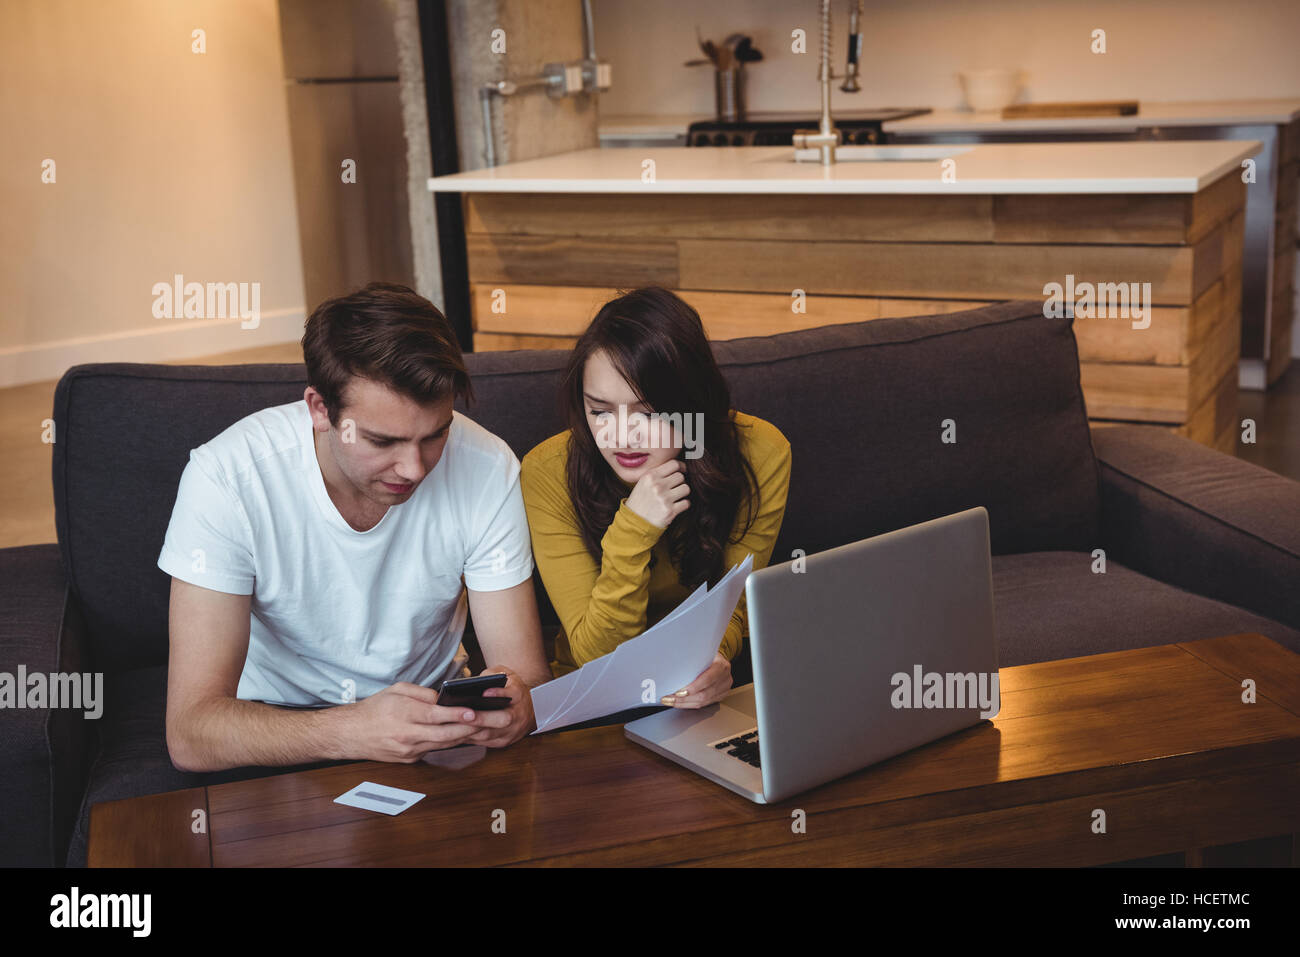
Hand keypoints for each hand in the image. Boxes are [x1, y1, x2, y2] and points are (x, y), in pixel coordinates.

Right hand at [338, 681, 481, 762]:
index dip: (456, 715)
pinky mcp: (410, 760)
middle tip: (497, 721)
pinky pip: (435, 749)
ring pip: (445, 743)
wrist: (350, 734)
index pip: (435, 716)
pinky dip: (452, 742)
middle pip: (446, 734)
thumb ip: (422, 693)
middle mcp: (408, 735)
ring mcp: (409, 750)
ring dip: (468, 736)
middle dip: (474, 728)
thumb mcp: (396, 690)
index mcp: (403, 714)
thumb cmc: (374, 708)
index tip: (474, 712)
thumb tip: (443, 699)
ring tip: (490, 727)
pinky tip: (467, 735)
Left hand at [463, 666, 535, 747]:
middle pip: (503, 720)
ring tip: (455, 724)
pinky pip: (484, 742)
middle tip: (465, 714)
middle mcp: (518, 715)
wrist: (528, 708)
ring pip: (490, 734)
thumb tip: (473, 682)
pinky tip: (457, 731)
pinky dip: (469, 737)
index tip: (486, 692)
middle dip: (482, 718)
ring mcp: (511, 731)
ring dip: (471, 730)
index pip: (513, 694)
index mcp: (519, 695)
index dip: (500, 694)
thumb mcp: (505, 674)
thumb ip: (492, 675)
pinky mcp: (502, 742)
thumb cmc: (510, 688)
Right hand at [626, 459, 689, 528]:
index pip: (674, 464)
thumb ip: (658, 473)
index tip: (682, 471)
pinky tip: (676, 506)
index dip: (681, 467)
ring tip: (675, 497)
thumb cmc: (640, 500)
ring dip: (683, 493)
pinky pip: (686, 503)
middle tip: (674, 488)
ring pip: (686, 488)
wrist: (634, 521)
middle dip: (680, 482)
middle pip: (681, 476)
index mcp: (650, 476)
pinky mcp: (670, 511)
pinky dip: (683, 504)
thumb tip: (679, 466)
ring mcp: (664, 499)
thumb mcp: (643, 482)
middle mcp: (657, 486)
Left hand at [661, 653, 732, 708]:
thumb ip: (692, 660)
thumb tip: (671, 667)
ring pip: (703, 702)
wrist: (719, 659)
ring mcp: (724, 689)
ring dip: (684, 703)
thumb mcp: (702, 653)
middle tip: (669, 698)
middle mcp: (725, 679)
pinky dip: (690, 704)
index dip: (692, 688)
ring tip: (671, 701)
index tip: (677, 691)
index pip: (706, 680)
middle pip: (703, 695)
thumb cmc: (707, 655)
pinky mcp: (720, 696)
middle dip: (683, 699)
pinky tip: (680, 703)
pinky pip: (704, 704)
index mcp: (721, 666)